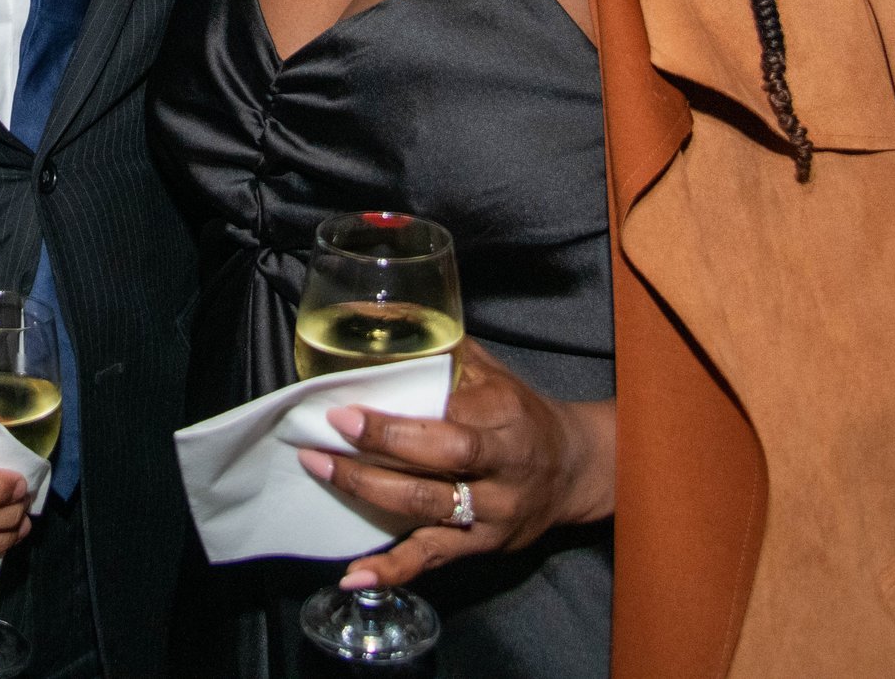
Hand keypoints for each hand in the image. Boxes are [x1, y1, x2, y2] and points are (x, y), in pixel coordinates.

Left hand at [296, 340, 614, 589]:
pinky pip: (432, 559)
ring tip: (321, 473)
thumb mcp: (492, 373)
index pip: (448, 418)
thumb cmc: (520, 413)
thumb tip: (379, 320)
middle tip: (325, 439)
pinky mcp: (481, 547)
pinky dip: (391, 570)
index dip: (395, 422)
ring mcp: (491, 513)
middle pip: (436, 463)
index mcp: (503, 415)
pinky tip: (353, 575)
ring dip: (367, 493)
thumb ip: (443, 353)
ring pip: (426, 509)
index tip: (345, 411)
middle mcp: (501, 467)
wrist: (574, 470)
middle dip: (376, 451)